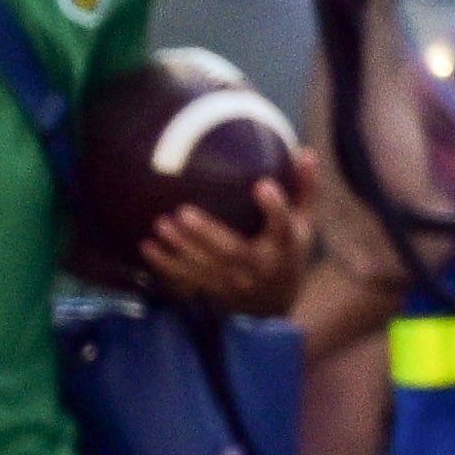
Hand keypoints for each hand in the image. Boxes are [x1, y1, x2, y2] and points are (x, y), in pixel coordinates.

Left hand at [142, 159, 314, 318]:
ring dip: (182, 248)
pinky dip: (166, 265)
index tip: (262, 185)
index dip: (274, 208)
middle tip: (183, 212)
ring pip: (206, 266)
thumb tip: (306, 152)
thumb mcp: (303, 223)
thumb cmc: (287, 250)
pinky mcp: (215, 289)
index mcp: (284, 246)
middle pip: (233, 251)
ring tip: (161, 225)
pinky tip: (147, 246)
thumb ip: (305, 189)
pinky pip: (187, 278)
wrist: (274, 302)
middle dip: (208, 234)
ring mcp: (235, 282)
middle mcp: (260, 267)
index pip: (282, 226)